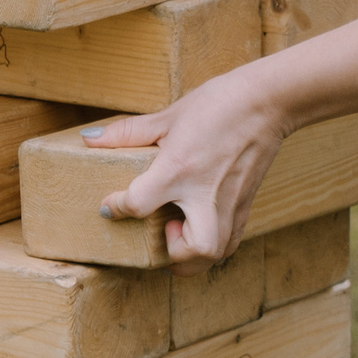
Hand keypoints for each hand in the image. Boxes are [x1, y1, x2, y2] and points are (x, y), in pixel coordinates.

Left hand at [86, 63, 285, 274]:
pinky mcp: (245, 206)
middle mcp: (206, 193)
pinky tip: (198, 227)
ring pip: (214, 254)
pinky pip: (230, 244)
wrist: (267, 101)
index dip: (116, 208)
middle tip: (160, 233)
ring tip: (178, 232)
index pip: (139, 204)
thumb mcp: (168, 116)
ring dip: (191, 256)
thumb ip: (127, 132)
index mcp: (180, 168)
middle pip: (193, 249)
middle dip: (170, 254)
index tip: (110, 206)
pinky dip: (212, 248)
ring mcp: (229, 203)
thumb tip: (89, 139)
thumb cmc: (218, 104)